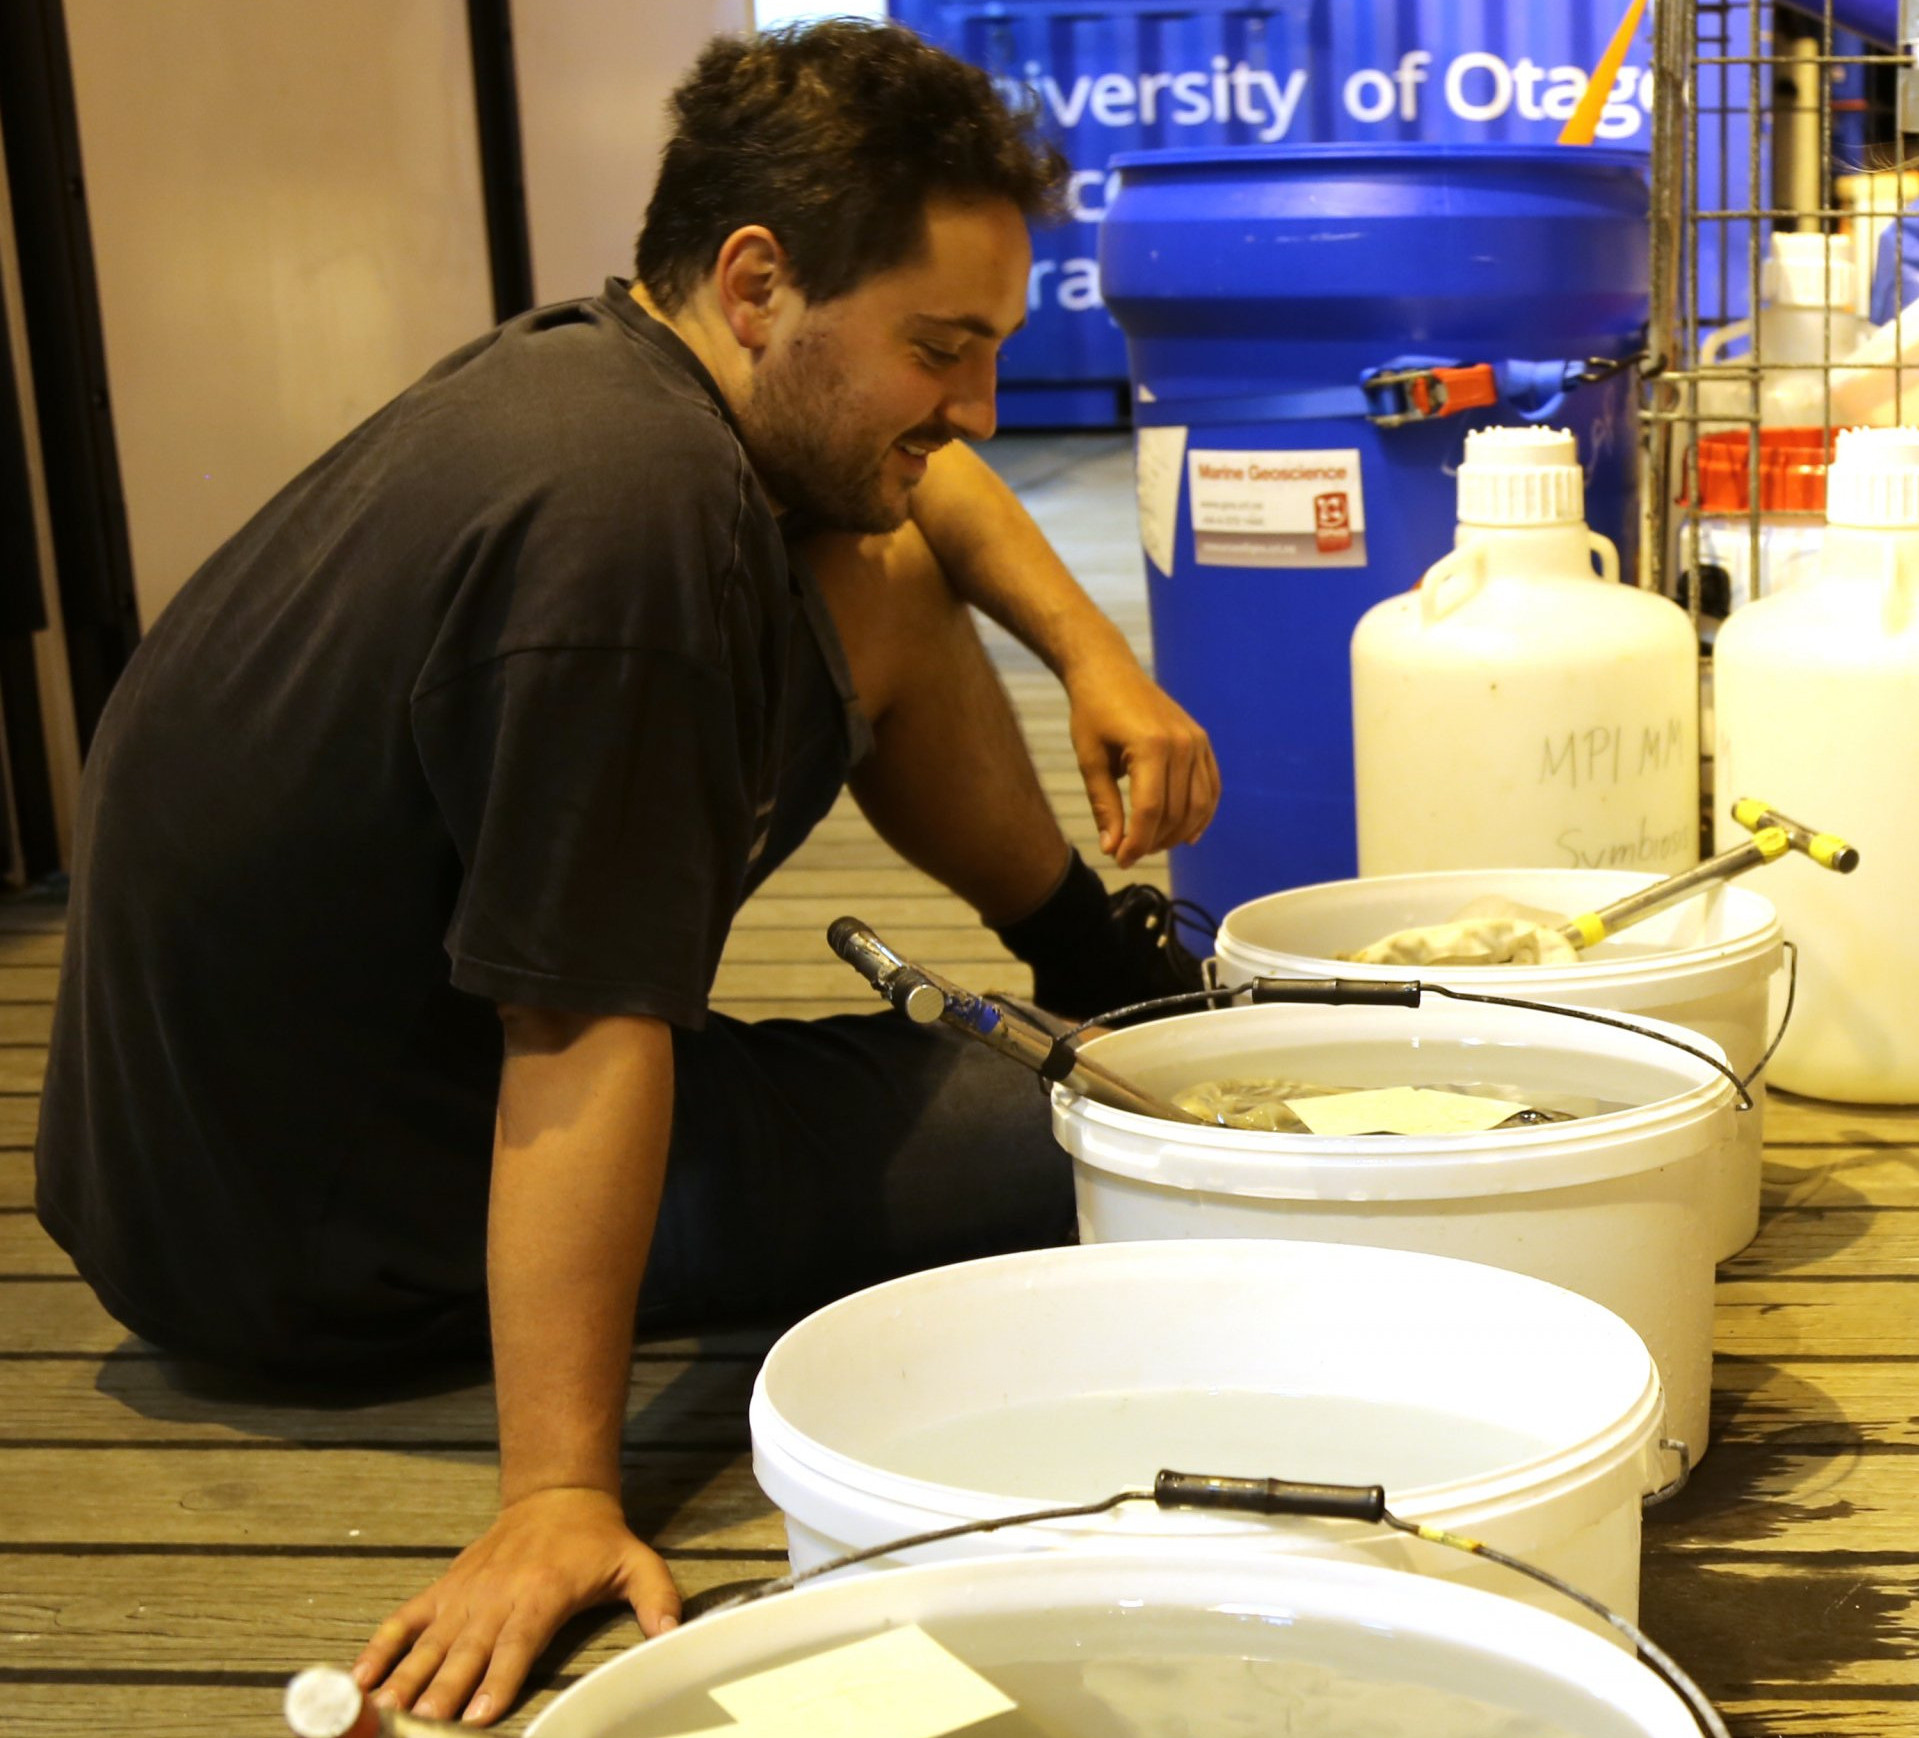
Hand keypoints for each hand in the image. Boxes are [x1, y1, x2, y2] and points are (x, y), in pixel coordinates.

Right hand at [351, 1486, 679, 1725]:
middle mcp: (497, 1597)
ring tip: (382, 1709)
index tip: (474, 1716)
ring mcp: (466, 1593)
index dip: (496, 1682)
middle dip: (442, 1691)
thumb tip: (672, 1633)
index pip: (515, 1647)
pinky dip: (381, 1646)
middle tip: (419, 1723)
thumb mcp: (636, 1563)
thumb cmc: (596, 1539)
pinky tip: (360, 1676)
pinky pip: (406, 1619)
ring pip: (429, 1641)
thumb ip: (657, 1599)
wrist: (556, 1494)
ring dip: (405, 1677)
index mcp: (541, 1596)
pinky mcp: (446, 1588)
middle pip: (465, 1652)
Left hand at [1065, 650, 1218, 869]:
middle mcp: (1182, 744)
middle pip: (1175, 812)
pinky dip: (1202, 815)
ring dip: (1177, 834)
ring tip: (1151, 844)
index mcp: (1151, 746)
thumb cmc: (1092, 713)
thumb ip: (1104, 805)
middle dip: (1153, 842)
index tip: (1119, 860)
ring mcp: (1197, 742)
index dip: (1135, 843)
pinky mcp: (1202, 742)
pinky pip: (1211, 788)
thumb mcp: (1090, 760)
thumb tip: (1112, 848)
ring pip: (1198, 806)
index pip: (1149, 811)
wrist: (1110, 671)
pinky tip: (1188, 835)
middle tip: (1128, 853)